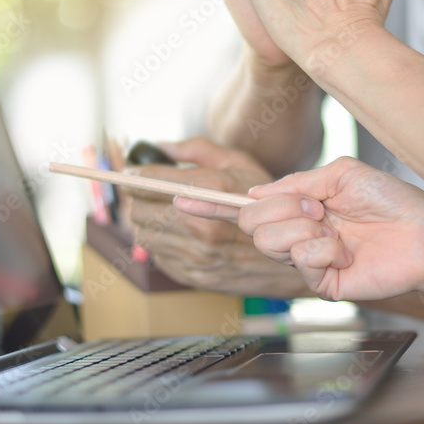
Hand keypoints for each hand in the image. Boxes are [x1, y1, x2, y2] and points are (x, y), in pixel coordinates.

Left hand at [120, 137, 310, 296]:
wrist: (294, 253)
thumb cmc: (266, 203)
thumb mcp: (238, 163)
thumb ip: (196, 150)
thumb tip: (160, 147)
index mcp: (214, 194)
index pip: (153, 183)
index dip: (135, 176)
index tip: (129, 174)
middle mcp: (204, 229)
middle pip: (141, 210)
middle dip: (140, 199)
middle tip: (147, 193)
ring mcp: (199, 257)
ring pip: (145, 235)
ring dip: (147, 221)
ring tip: (163, 213)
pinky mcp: (196, 276)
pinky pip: (158, 257)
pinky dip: (160, 243)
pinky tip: (177, 234)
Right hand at [176, 157, 423, 300]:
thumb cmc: (390, 200)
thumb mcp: (340, 173)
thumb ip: (296, 183)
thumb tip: (255, 195)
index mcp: (298, 207)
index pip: (247, 208)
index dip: (213, 204)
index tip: (180, 196)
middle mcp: (297, 234)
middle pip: (251, 225)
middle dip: (281, 209)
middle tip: (317, 207)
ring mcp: (307, 261)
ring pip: (269, 243)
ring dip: (302, 229)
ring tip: (333, 228)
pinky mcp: (320, 285)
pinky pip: (299, 262)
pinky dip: (322, 249)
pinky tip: (344, 250)